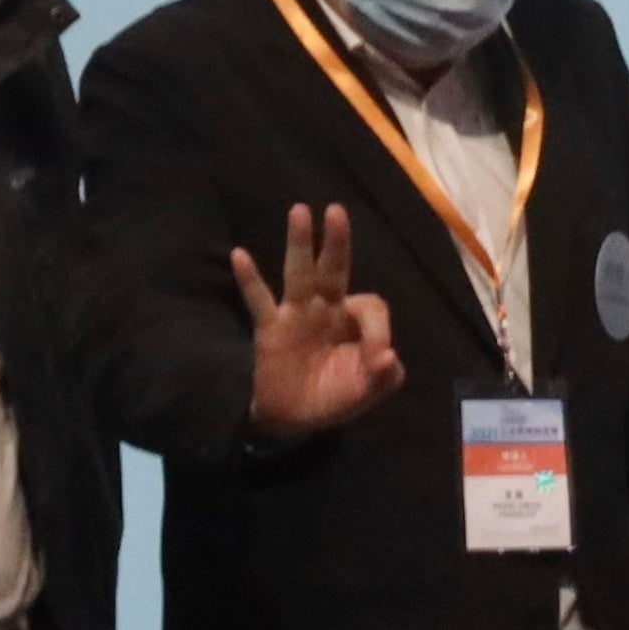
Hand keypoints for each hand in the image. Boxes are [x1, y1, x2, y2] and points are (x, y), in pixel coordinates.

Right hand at [229, 202, 405, 439]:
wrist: (296, 418)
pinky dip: (249, 279)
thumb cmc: (336, 396)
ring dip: (300, 244)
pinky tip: (240, 255)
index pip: (369, 305)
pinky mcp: (270, 328)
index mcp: (355, 320)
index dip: (378, 328)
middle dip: (337, 242)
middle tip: (336, 210)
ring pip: (299, 273)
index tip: (379, 358)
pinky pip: (259, 300)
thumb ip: (384, 375)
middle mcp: (326, 309)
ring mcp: (297, 315)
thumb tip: (388, 357)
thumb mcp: (368, 390)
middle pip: (334, 268)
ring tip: (300, 211)